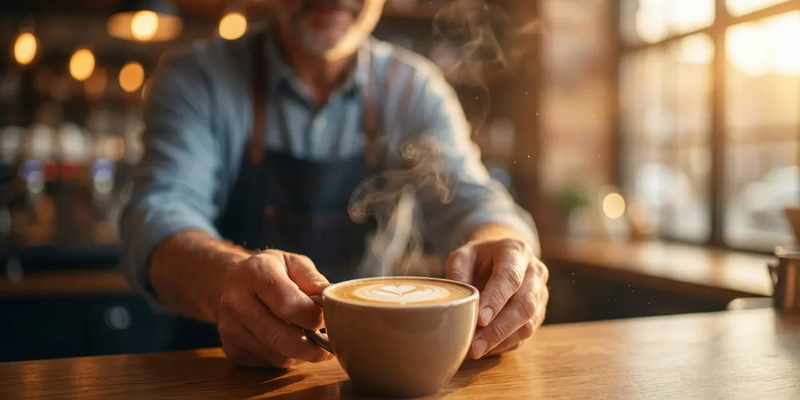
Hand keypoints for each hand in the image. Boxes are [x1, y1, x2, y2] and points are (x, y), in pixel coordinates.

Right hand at [216, 250, 333, 367]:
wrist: (228, 282)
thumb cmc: (270, 272)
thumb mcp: (293, 263)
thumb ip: (313, 279)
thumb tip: (333, 298)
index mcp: (256, 273)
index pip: (290, 305)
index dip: (315, 318)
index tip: (327, 318)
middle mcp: (237, 301)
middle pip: (282, 338)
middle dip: (313, 347)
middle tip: (328, 345)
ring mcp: (230, 328)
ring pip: (278, 356)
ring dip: (302, 354)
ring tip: (311, 341)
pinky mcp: (231, 349)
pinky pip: (269, 363)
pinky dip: (287, 357)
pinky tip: (290, 342)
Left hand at [446, 238, 548, 358]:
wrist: (501, 257)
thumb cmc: (479, 258)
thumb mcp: (463, 256)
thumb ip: (458, 275)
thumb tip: (456, 304)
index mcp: (516, 252)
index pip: (510, 277)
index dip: (496, 299)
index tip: (480, 319)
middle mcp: (535, 273)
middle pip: (524, 304)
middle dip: (499, 328)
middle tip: (475, 345)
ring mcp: (540, 294)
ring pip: (529, 323)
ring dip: (502, 340)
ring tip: (477, 350)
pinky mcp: (539, 313)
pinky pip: (526, 333)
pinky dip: (505, 344)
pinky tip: (486, 349)